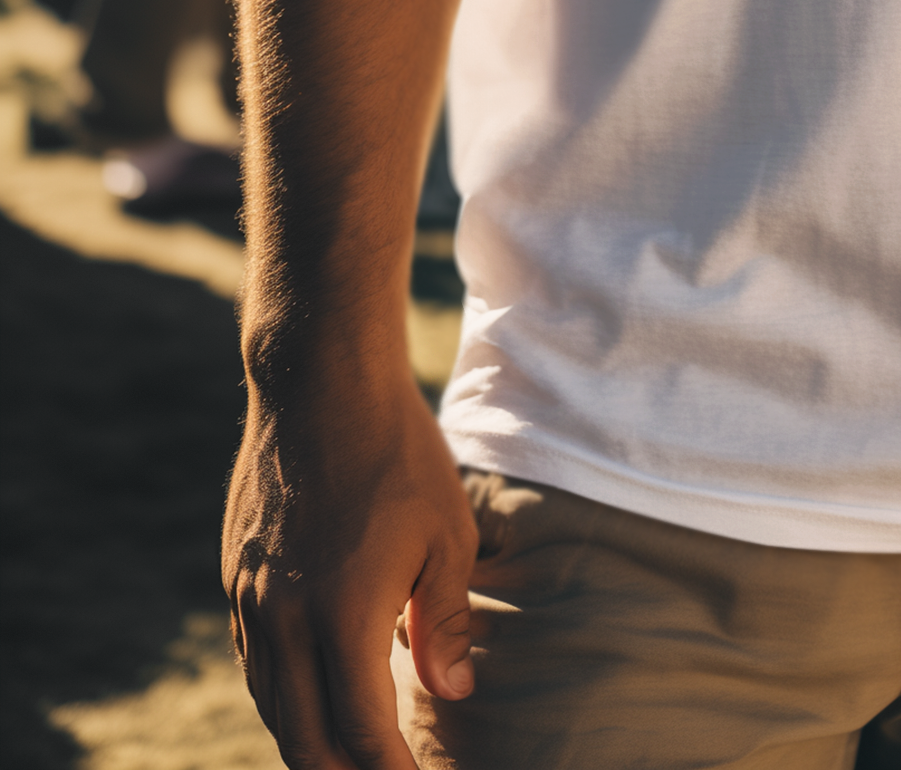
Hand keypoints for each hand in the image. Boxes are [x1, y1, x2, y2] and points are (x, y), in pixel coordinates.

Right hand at [224, 369, 477, 767]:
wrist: (318, 380)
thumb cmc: (398, 452)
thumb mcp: (446, 534)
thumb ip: (445, 622)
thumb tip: (453, 694)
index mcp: (343, 619)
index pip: (362, 737)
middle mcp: (286, 622)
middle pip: (305, 742)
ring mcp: (252, 601)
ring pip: (272, 706)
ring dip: (308, 742)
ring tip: (349, 755)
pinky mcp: (236, 577)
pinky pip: (255, 663)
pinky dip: (283, 696)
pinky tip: (310, 695)